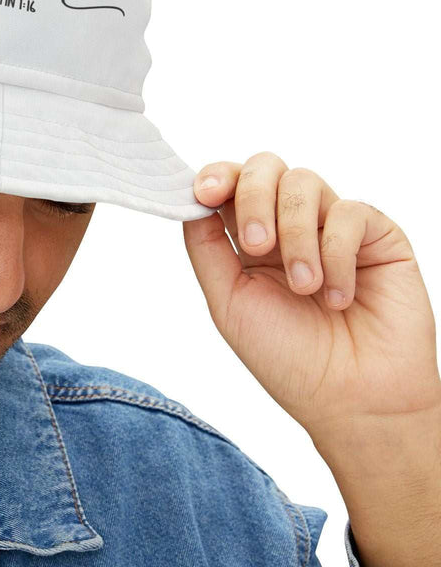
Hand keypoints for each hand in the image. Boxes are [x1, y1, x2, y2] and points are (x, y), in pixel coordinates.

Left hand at [180, 151, 440, 443]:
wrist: (352, 399)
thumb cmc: (288, 359)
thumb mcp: (228, 302)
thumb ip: (206, 248)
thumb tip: (190, 201)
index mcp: (249, 240)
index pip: (230, 184)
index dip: (215, 176)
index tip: (202, 193)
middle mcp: (290, 226)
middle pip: (265, 167)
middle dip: (252, 198)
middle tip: (255, 246)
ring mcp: (333, 227)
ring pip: (304, 183)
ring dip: (295, 236)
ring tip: (304, 287)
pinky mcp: (377, 234)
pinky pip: (350, 212)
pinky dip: (336, 253)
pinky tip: (338, 297)